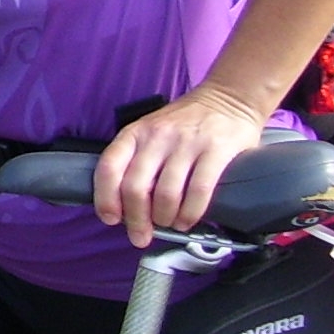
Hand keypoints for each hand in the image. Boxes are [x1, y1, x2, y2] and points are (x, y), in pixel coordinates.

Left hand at [91, 87, 271, 245]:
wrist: (229, 97)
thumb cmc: (185, 122)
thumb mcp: (151, 131)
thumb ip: (138, 159)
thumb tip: (125, 204)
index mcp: (135, 133)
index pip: (109, 168)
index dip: (105, 198)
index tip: (111, 219)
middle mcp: (157, 137)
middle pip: (135, 188)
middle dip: (136, 220)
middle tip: (141, 236)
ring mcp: (187, 143)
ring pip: (165, 194)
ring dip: (165, 219)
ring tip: (170, 224)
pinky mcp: (216, 150)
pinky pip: (199, 191)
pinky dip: (190, 213)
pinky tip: (188, 220)